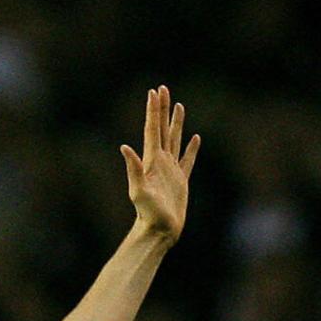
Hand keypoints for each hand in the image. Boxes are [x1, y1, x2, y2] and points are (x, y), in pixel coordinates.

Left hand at [122, 85, 200, 242]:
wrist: (159, 231)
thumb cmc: (148, 213)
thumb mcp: (139, 191)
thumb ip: (133, 169)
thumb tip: (124, 147)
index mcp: (151, 161)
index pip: (152, 130)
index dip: (153, 111)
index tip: (153, 92)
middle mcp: (160, 162)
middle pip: (163, 129)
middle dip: (162, 109)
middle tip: (162, 89)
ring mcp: (171, 170)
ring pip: (175, 140)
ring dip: (176, 123)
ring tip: (178, 105)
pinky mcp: (180, 181)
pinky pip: (187, 159)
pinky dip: (191, 148)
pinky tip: (195, 138)